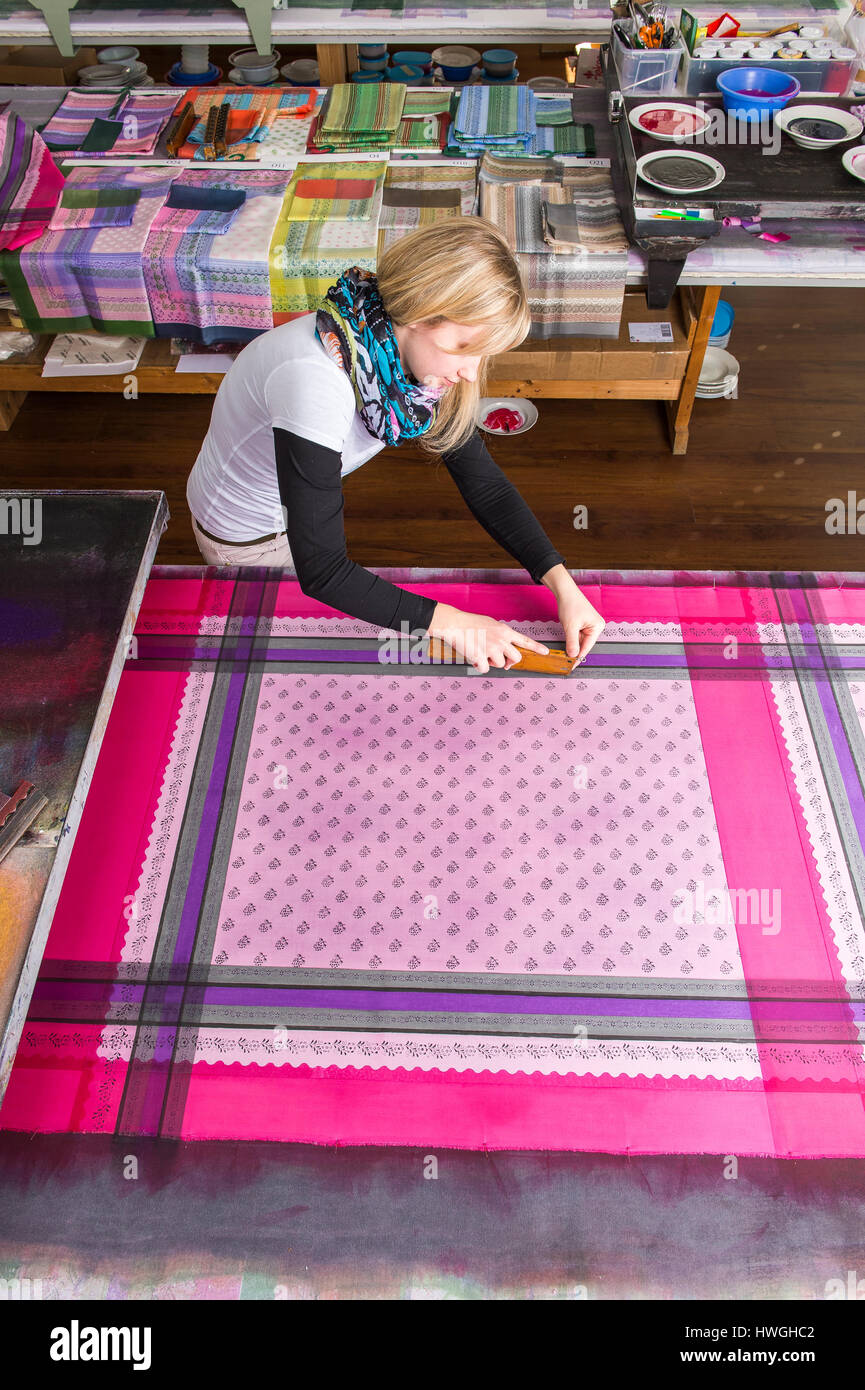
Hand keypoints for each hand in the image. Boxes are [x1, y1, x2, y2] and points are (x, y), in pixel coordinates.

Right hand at [428, 603, 549, 673]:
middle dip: (510, 661)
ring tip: (481, 652)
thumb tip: (504, 652)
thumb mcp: (491, 624)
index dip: (537, 647)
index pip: (525, 640)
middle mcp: (501, 640)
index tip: (546, 652)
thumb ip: (501, 636)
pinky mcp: (481, 657)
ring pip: (501, 664)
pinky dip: (480, 666)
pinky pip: (486, 669)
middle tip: (500, 660)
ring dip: (492, 662)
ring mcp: (492, 649)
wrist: (454, 624)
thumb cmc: (470, 623)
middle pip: (516, 658)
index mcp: (504, 631)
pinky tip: (474, 657)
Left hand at [557, 588, 604, 663]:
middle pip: (585, 644)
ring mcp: (590, 625)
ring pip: (580, 641)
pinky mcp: (584, 624)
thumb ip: (572, 642)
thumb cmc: (570, 604)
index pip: (587, 646)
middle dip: (575, 651)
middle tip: (566, 661)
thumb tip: (573, 655)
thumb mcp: (570, 626)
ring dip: (572, 644)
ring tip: (564, 651)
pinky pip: (578, 635)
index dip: (579, 657)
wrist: (565, 592)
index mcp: (597, 627)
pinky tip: (566, 643)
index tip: (572, 666)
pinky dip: (572, 639)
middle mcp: (596, 626)